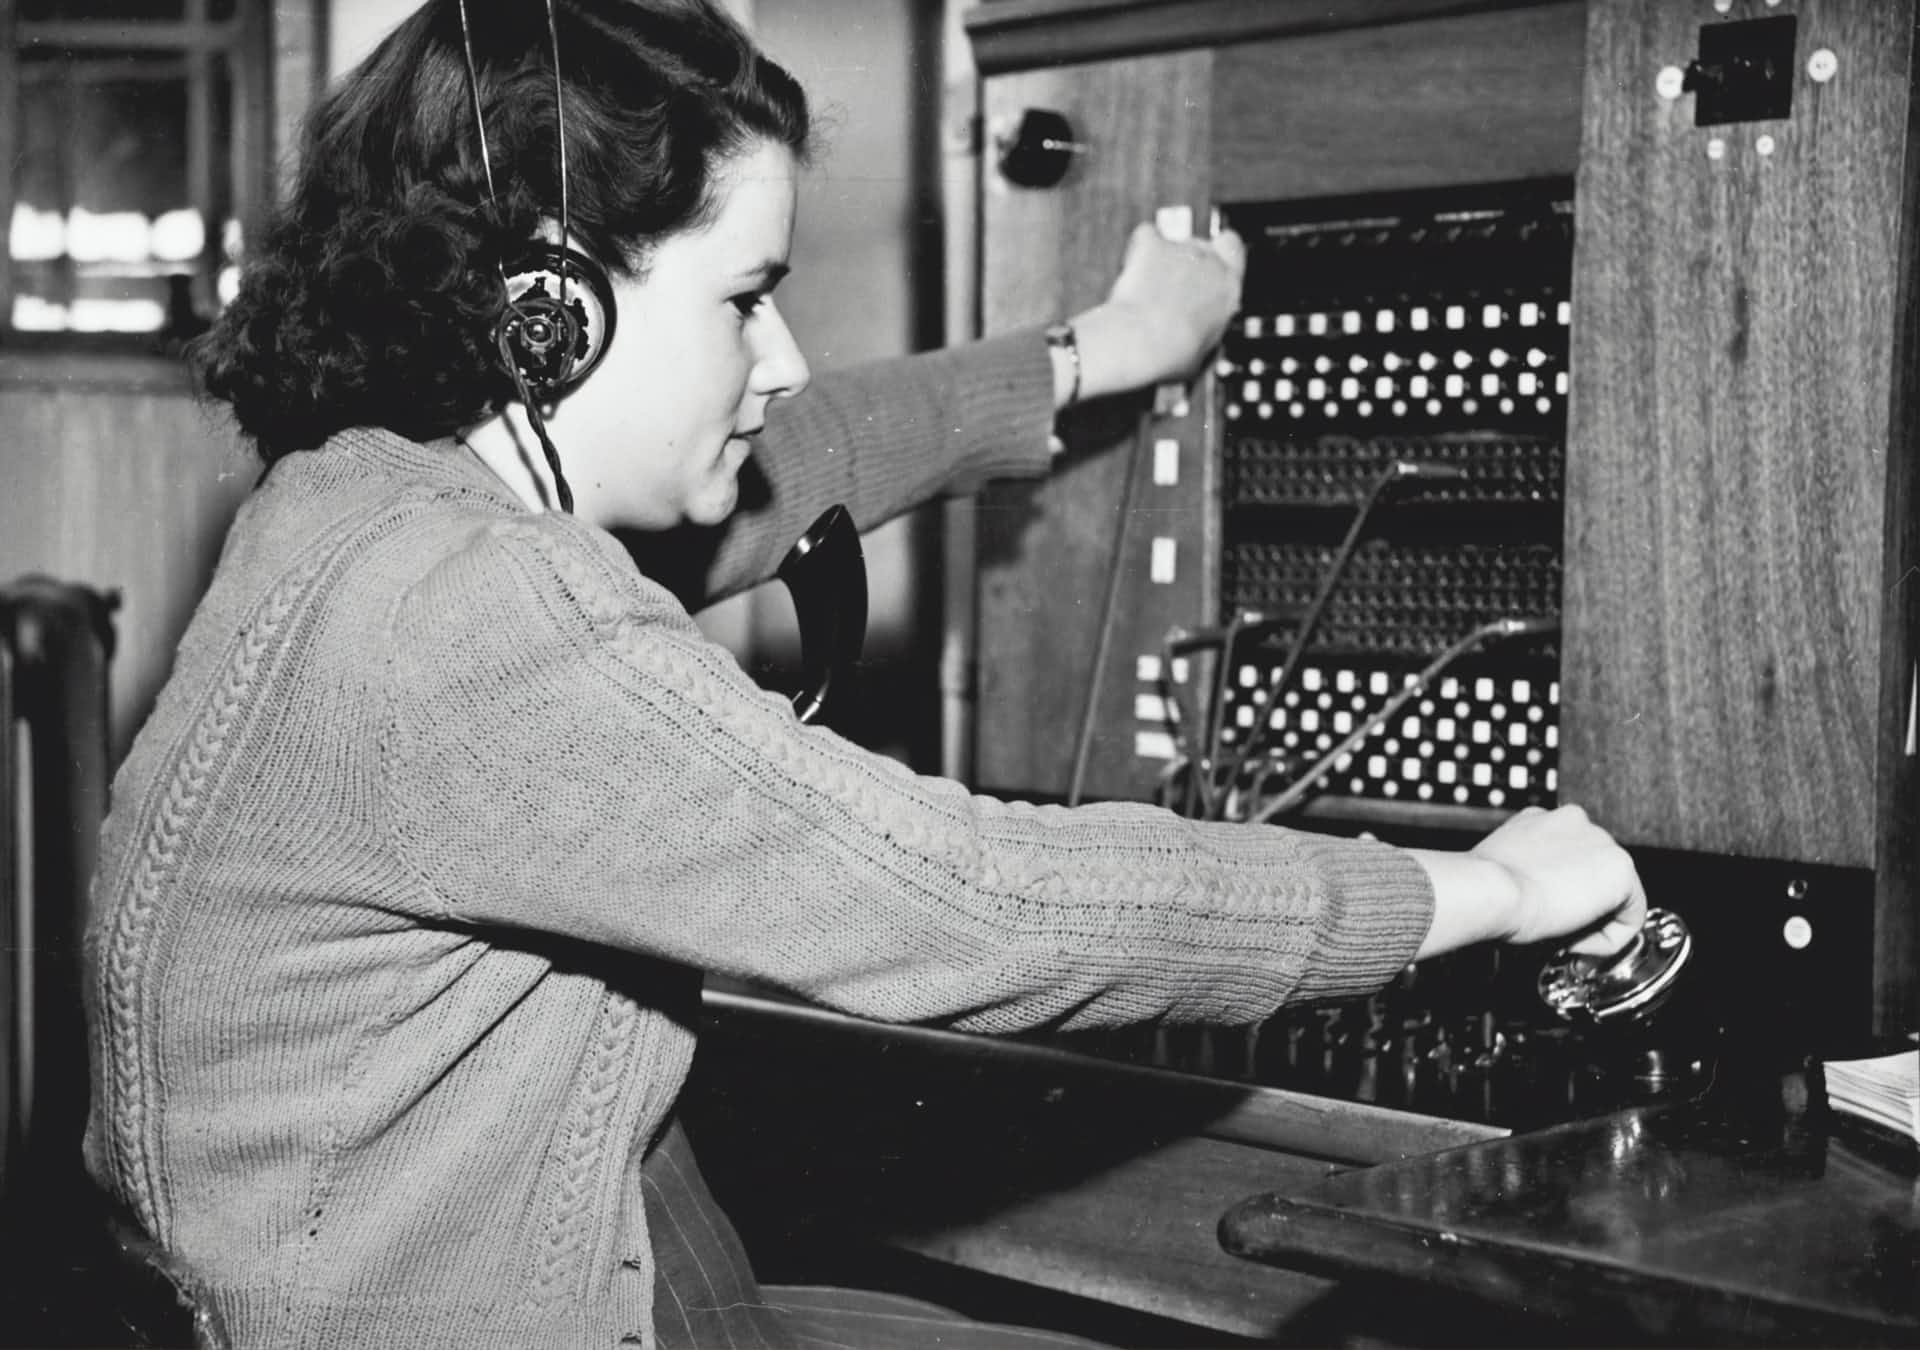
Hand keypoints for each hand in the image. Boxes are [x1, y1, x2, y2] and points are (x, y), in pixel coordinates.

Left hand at [1064, 221, 1246, 405]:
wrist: (1141, 342)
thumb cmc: (1170, 353)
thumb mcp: (1202, 355)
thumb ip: (1206, 334)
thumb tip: (1199, 344)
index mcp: (1228, 290)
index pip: (1234, 252)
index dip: (1221, 255)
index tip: (1211, 267)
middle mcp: (1209, 264)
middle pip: (1203, 246)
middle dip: (1189, 262)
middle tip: (1172, 285)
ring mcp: (1181, 251)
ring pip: (1176, 241)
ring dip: (1164, 258)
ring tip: (1147, 286)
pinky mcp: (1153, 245)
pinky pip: (1147, 235)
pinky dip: (1139, 247)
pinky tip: (1133, 266)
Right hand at [1409, 805, 1645, 961]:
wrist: (1489, 890)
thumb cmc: (1482, 887)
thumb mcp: (1502, 867)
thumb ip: (1523, 869)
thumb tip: (1529, 891)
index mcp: (1543, 818)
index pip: (1568, 857)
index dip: (1557, 893)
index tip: (1542, 913)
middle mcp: (1575, 821)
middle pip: (1594, 875)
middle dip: (1580, 906)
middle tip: (1552, 929)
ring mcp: (1601, 842)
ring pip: (1614, 895)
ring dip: (1593, 921)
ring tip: (1562, 936)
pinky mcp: (1621, 869)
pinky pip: (1630, 916)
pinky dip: (1610, 938)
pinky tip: (1578, 942)